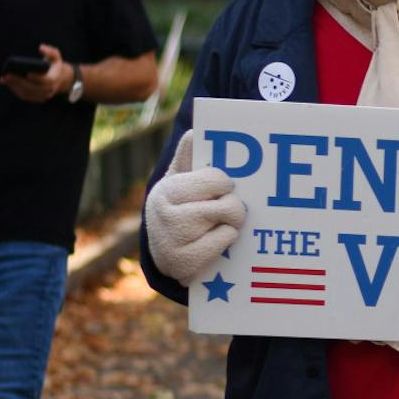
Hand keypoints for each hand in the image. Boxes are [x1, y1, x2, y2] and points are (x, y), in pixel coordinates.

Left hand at [1, 43, 71, 103]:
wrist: (59, 79)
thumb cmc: (53, 65)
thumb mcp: (55, 56)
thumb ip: (50, 51)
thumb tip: (41, 47)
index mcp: (54, 79)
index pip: (46, 81)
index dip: (37, 78)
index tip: (28, 73)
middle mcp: (49, 90)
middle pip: (33, 88)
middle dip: (19, 82)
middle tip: (7, 75)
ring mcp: (43, 96)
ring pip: (27, 93)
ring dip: (15, 87)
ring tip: (4, 79)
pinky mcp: (36, 99)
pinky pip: (25, 96)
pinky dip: (15, 90)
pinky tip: (7, 83)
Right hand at [145, 131, 246, 283]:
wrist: (163, 254)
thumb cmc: (178, 210)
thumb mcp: (179, 183)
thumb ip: (188, 158)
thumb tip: (195, 133)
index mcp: (167, 190)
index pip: (218, 179)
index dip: (226, 185)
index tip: (220, 190)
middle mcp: (165, 215)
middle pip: (229, 203)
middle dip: (234, 206)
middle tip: (227, 210)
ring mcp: (173, 242)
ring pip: (231, 224)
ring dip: (232, 225)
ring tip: (219, 226)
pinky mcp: (184, 265)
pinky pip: (225, 244)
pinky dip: (226, 243)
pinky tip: (215, 244)